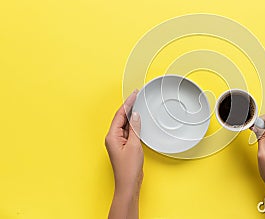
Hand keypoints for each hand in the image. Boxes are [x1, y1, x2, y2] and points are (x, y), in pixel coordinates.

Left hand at [105, 89, 142, 218]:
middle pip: (121, 118)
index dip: (128, 103)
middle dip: (129, 106)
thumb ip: (135, 129)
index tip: (134, 94)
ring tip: (139, 104)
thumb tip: (136, 115)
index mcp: (112, 136)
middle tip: (137, 95)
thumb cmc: (129, 168)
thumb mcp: (134, 145)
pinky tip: (139, 120)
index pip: (120, 115)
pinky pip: (128, 131)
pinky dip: (134, 124)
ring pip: (125, 124)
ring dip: (132, 115)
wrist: (128, 184)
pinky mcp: (124, 146)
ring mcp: (118, 142)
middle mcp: (113, 138)